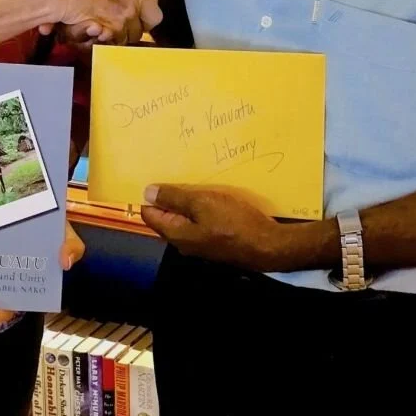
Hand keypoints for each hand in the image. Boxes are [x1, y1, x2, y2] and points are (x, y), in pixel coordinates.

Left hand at [140, 184, 285, 272]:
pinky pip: (200, 220)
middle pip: (167, 215)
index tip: (151, 173)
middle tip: (171, 169)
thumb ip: (174, 198)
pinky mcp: (215, 239)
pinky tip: (209, 192)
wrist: (268, 246)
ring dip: (186, 199)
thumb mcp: (203, 203)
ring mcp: (200, 242)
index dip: (148, 194)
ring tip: (190, 176)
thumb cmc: (233, 223)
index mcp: (176, 234)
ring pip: (185, 217)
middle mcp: (184, 241)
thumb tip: (146, 192)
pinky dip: (201, 206)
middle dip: (168, 194)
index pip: (149, 213)